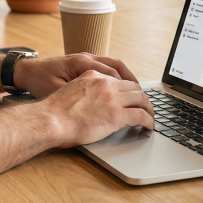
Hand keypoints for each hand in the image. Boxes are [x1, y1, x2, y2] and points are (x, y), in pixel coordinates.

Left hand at [13, 53, 138, 98]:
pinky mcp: (82, 63)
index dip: (127, 88)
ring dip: (126, 78)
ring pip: (113, 64)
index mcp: (81, 63)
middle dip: (132, 82)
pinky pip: (105, 66)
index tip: (137, 101)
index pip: (113, 74)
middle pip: (117, 66)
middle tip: (143, 98)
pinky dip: (116, 76)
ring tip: (136, 93)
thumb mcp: (58, 92)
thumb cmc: (39, 82)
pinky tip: (120, 88)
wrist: (25, 72)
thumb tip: (99, 107)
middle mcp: (86, 57)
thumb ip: (79, 97)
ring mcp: (85, 58)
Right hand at [38, 71, 153, 147]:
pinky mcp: (116, 115)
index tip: (131, 97)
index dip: (128, 89)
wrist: (51, 120)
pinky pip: (141, 115)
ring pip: (141, 99)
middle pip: (133, 86)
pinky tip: (149, 126)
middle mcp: (105, 83)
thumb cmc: (55, 111)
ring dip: (149, 108)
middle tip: (145, 107)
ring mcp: (112, 98)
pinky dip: (149, 120)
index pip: (118, 79)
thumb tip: (91, 102)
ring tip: (151, 117)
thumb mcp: (70, 90)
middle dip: (141, 97)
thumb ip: (85, 91)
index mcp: (93, 76)